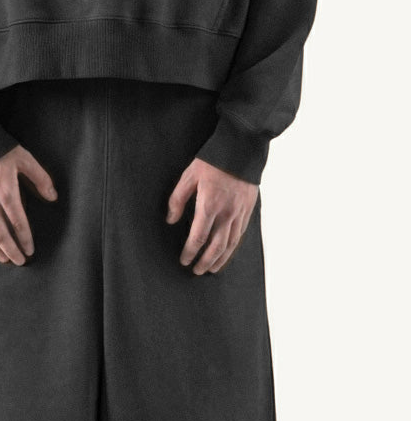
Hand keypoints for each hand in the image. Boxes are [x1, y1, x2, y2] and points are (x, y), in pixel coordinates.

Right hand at [0, 145, 57, 263]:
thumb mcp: (25, 159)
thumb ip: (40, 179)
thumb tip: (52, 197)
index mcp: (5, 191)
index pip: (17, 222)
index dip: (25, 239)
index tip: (30, 250)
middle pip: (0, 234)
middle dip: (11, 251)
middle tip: (19, 261)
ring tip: (4, 259)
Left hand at [166, 158, 258, 274]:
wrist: (241, 149)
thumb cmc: (212, 161)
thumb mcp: (189, 176)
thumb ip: (177, 200)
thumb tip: (171, 220)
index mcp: (209, 206)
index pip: (198, 237)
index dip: (190, 252)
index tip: (184, 260)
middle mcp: (226, 213)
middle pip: (216, 247)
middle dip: (205, 261)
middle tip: (197, 271)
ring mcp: (239, 213)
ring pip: (230, 244)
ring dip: (220, 259)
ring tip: (212, 269)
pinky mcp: (248, 210)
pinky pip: (240, 235)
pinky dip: (233, 247)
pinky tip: (227, 252)